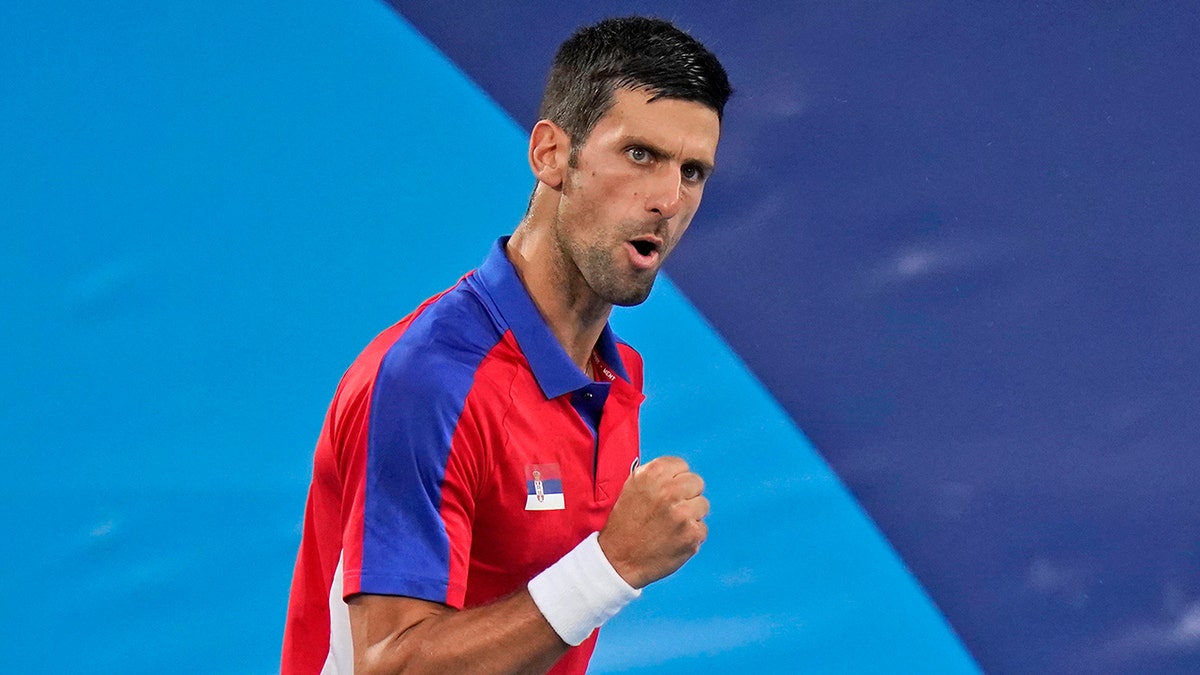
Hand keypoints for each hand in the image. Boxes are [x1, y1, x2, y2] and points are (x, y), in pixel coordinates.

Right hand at [597, 456, 708, 588]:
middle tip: (670, 509)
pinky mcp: (692, 534)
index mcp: (653, 474)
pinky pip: (703, 528)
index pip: (681, 465)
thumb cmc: (624, 524)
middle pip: (696, 483)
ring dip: (691, 515)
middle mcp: (669, 491)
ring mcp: (682, 513)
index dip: (674, 480)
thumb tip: (680, 474)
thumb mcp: (632, 487)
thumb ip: (658, 476)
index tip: (665, 492)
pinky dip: (691, 535)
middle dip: (686, 495)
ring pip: (702, 505)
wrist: (617, 560)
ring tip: (670, 525)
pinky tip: (673, 539)